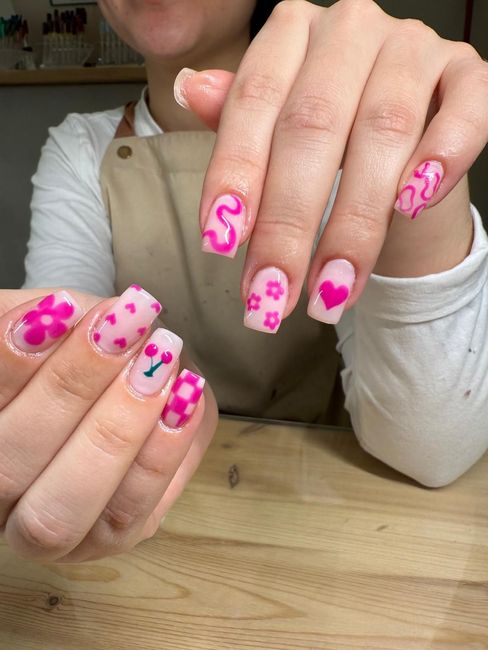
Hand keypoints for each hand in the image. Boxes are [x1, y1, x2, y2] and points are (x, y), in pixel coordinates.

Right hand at [0, 287, 215, 562]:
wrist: (117, 380)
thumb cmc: (72, 350)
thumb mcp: (51, 324)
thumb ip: (49, 322)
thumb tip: (74, 316)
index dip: (13, 364)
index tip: (61, 308)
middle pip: (8, 469)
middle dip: (70, 390)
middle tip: (123, 329)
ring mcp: (46, 533)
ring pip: (63, 511)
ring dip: (119, 427)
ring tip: (160, 357)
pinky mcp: (106, 540)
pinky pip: (129, 514)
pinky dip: (161, 452)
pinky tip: (184, 394)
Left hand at [175, 0, 486, 330]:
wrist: (400, 151)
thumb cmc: (329, 143)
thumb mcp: (273, 132)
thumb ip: (237, 119)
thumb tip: (188, 88)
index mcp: (291, 33)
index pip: (254, 101)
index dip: (236, 176)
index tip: (221, 245)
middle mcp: (350, 29)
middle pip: (312, 126)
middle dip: (288, 225)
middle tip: (272, 294)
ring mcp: (414, 47)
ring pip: (382, 131)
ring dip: (354, 223)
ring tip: (330, 290)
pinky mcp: (468, 74)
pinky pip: (464, 110)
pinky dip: (439, 160)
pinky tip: (410, 207)